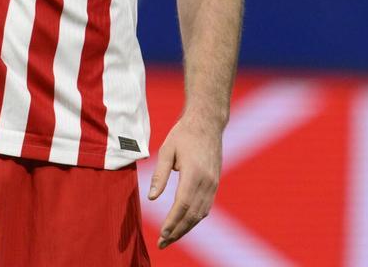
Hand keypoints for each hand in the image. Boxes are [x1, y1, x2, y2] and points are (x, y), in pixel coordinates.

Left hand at [148, 116, 223, 248]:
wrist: (207, 123)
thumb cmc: (183, 134)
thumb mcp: (166, 151)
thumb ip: (159, 175)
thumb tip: (152, 199)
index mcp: (194, 174)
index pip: (182, 205)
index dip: (172, 223)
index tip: (162, 235)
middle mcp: (207, 183)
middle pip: (193, 215)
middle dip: (178, 231)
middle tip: (162, 244)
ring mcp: (213, 184)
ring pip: (201, 214)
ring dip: (186, 228)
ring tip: (171, 238)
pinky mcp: (215, 183)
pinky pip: (205, 207)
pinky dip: (194, 219)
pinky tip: (184, 224)